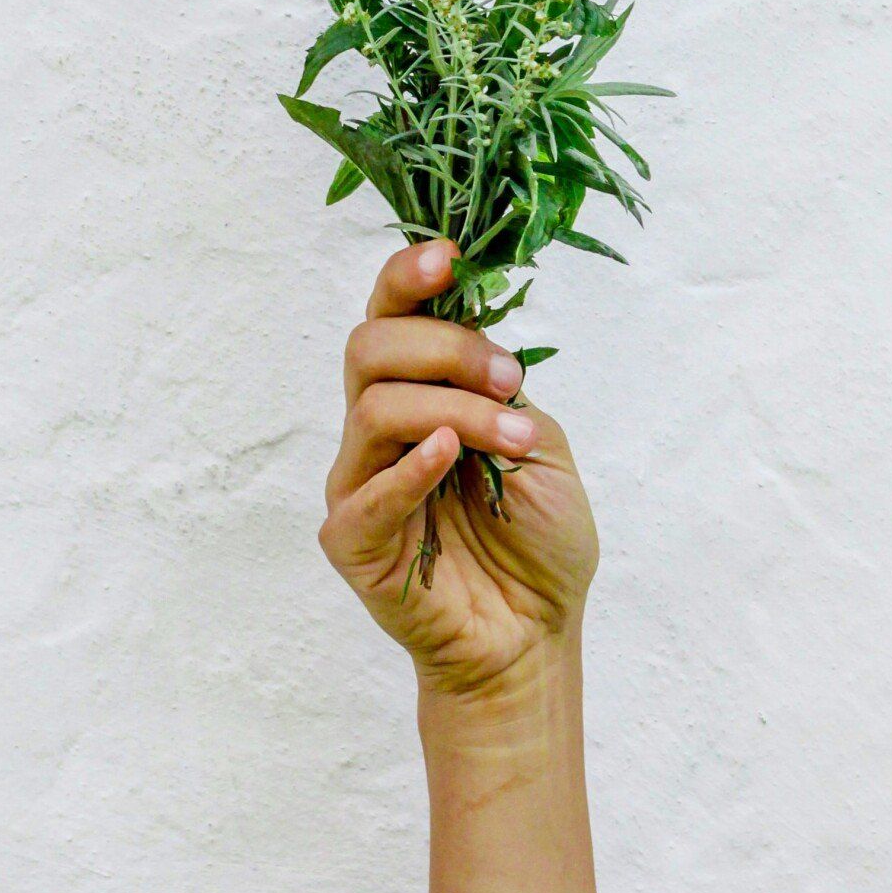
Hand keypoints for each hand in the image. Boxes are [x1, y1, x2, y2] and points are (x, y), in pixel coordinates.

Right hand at [319, 239, 598, 701]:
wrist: (534, 635)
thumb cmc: (537, 542)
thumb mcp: (539, 444)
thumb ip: (501, 392)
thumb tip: (480, 346)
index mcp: (420, 393)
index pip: (391, 316)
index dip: (408, 277)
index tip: (450, 258)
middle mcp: (378, 429)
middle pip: (370, 348)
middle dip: (446, 348)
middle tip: (508, 379)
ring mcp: (359, 483)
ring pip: (376, 407)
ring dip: (455, 410)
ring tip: (512, 440)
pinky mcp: (352, 541)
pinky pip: (367, 494)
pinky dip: (409, 468)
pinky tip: (449, 456)